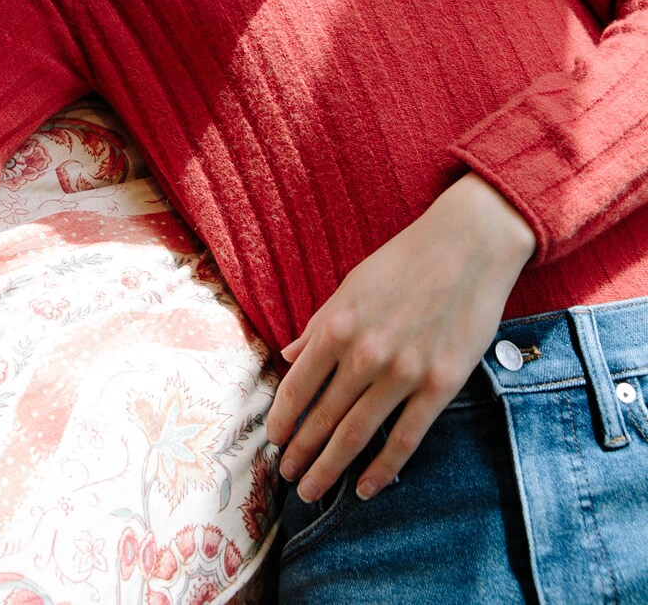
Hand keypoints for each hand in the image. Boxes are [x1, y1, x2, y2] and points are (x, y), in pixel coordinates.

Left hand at [266, 172, 535, 502]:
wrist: (467, 247)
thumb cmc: (404, 262)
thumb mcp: (351, 285)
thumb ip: (318, 325)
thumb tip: (288, 356)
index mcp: (337, 325)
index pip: (297, 386)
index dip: (282, 419)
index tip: (273, 440)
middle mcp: (365, 353)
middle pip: (323, 418)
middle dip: (301, 452)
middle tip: (288, 477)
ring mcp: (404, 372)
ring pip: (358, 435)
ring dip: (331, 467)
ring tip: (313, 491)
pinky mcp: (440, 385)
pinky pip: (406, 438)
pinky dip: (383, 468)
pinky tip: (365, 488)